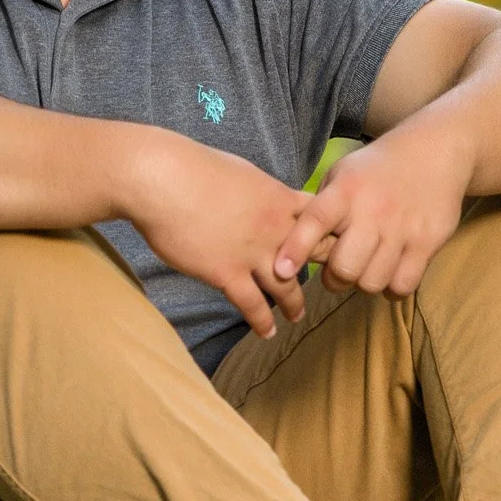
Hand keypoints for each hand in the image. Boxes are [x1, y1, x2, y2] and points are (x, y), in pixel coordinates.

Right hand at [122, 133, 311, 336]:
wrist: (163, 179)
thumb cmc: (194, 167)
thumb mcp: (243, 172)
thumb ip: (260, 192)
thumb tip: (261, 197)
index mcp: (280, 199)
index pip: (321, 220)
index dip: (331, 233)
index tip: (338, 246)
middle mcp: (276, 228)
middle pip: (315, 255)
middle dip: (326, 271)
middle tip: (330, 284)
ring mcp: (253, 253)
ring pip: (287, 288)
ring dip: (294, 305)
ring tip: (296, 315)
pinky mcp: (227, 273)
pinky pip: (253, 305)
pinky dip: (262, 322)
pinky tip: (266, 332)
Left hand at [272, 119, 473, 297]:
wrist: (435, 150)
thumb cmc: (377, 170)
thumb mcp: (342, 174)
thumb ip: (320, 208)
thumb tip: (291, 248)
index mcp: (346, 191)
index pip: (316, 221)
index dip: (296, 248)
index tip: (281, 270)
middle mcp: (373, 210)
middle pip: (345, 268)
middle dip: (336, 278)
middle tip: (339, 270)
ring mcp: (403, 228)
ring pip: (372, 282)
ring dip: (365, 281)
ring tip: (368, 266)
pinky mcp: (428, 242)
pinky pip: (402, 285)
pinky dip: (392, 286)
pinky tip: (391, 270)